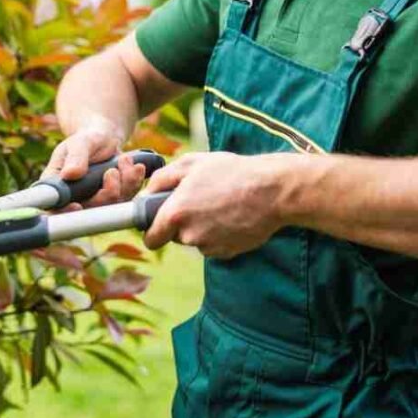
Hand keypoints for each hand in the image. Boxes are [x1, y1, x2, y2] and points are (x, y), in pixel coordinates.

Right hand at [41, 126, 146, 207]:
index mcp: (59, 185)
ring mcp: (97, 201)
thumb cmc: (87, 139)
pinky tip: (136, 166)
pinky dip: (134, 182)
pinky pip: (128, 198)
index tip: (77, 206)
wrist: (105, 137)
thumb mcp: (80, 143)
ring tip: (125, 160)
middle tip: (112, 171)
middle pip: (91, 210)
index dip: (65, 212)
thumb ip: (75, 157)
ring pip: (112, 206)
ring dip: (124, 184)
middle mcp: (77, 198)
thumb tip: (69, 174)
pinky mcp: (115, 199)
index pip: (56, 207)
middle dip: (107, 193)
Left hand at [143, 150, 292, 258]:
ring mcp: (210, 246)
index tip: (156, 222)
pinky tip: (231, 215)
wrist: (270, 191)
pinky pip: (214, 245)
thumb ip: (162, 179)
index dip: (152, 230)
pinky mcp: (227, 253)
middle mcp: (190, 235)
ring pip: (196, 239)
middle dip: (181, 222)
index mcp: (176, 213)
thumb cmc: (231, 172)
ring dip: (201, 226)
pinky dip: (218, 233)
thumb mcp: (191, 164)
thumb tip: (146, 194)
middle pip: (174, 236)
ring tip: (220, 203)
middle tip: (198, 199)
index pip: (151, 238)